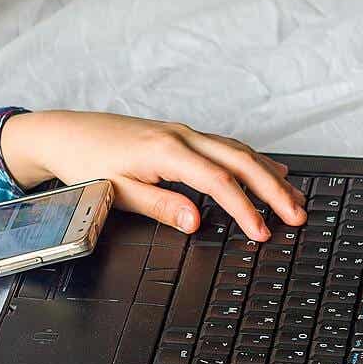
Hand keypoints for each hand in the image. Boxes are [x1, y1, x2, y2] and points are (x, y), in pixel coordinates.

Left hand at [1, 110, 306, 240]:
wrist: (63, 133)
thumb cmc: (85, 162)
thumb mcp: (116, 191)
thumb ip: (159, 206)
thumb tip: (197, 221)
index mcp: (165, 151)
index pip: (218, 181)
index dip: (245, 208)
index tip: (263, 231)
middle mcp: (179, 136)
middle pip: (240, 160)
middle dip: (273, 188)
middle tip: (298, 214)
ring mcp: (181, 132)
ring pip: (237, 149)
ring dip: (267, 172)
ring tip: (293, 196)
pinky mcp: (178, 134)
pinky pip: (224, 145)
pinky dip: (250, 159)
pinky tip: (264, 169)